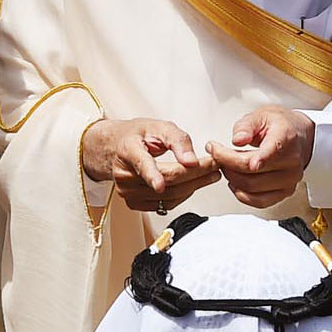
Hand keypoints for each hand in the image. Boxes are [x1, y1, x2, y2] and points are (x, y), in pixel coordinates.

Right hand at [80, 117, 218, 212]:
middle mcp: (124, 174)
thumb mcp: (158, 126)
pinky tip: (192, 185)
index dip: (152, 175)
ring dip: (193, 186)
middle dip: (195, 175)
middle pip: (165, 181)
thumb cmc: (137, 136)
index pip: (141, 165)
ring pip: (168, 196)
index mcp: (128, 150)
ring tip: (209, 175)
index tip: (160, 184)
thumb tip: (191, 160)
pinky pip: (165, 204)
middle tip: (214, 167)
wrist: (116, 148)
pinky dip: (183, 195)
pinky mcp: (134, 203)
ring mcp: (127, 191)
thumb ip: (177, 140)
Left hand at [205, 106, 314, 208]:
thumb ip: (246, 126)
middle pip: (252, 171)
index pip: (271, 150)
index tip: (239, 157)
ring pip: (252, 188)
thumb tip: (238, 140)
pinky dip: (242, 195)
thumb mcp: (261, 115)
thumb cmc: (280, 125)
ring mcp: (289, 179)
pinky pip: (260, 202)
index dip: (256, 158)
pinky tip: (235, 182)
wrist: (299, 136)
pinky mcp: (285, 192)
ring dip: (232, 178)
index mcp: (286, 138)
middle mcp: (291, 162)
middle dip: (227, 163)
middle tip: (216, 153)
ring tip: (225, 166)